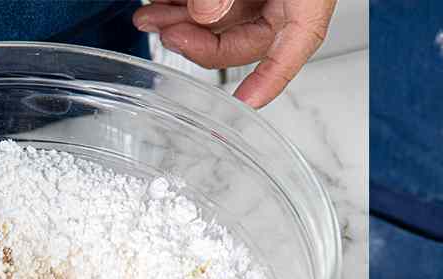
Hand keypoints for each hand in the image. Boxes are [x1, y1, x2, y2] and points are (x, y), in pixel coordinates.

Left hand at [133, 0, 335, 108]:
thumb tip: (205, 11)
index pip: (293, 50)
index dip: (269, 81)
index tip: (246, 104)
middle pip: (245, 39)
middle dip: (199, 42)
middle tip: (166, 36)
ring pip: (222, 17)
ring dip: (182, 20)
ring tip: (150, 16)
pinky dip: (186, 1)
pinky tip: (163, 0)